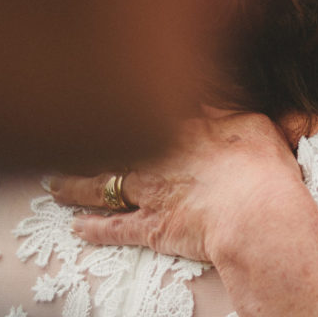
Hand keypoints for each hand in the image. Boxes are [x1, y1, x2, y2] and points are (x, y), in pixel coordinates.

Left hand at [47, 110, 300, 262]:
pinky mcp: (151, 227)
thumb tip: (215, 87)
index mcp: (182, 125)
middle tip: (60, 141)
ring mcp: (149, 192)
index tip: (103, 95)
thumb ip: (229, 107)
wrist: (255, 214)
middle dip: (84, 143)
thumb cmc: (263, 167)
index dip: (122, 101)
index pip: (148, 109)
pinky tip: (77, 228)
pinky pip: (114, 228)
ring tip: (54, 185)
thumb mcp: (255, 123)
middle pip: (111, 145)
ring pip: (101, 184)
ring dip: (74, 186)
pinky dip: (93, 229)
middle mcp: (156, 155)